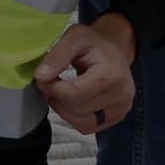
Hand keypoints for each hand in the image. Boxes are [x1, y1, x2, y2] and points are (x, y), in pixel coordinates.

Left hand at [34, 15, 136, 134]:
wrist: (114, 48)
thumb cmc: (96, 43)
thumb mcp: (74, 37)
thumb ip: (57, 55)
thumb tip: (42, 75)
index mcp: (112, 74)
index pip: (75, 94)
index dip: (53, 89)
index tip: (44, 79)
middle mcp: (122, 93)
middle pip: (77, 110)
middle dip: (56, 98)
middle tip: (50, 84)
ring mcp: (121, 108)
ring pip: (81, 123)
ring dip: (64, 110)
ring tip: (61, 91)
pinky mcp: (117, 117)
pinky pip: (88, 127)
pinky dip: (74, 117)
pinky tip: (73, 101)